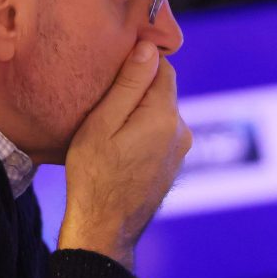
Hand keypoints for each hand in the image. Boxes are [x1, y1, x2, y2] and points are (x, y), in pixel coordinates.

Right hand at [58, 41, 191, 268]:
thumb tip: (148, 48)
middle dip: (137, 89)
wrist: (105, 229)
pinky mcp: (173, 164)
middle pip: (162, 90)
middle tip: (104, 101)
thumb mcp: (102, 124)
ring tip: (110, 127)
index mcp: (165, 116)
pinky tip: (120, 146)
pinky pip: (160, 134)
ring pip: (160, 113)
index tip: (112, 70)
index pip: (162, 67)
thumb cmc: (95, 176)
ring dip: (139, 112)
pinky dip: (143, 132)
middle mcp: (181, 131)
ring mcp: (180, 150)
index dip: (138, 62)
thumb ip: (128, 85)